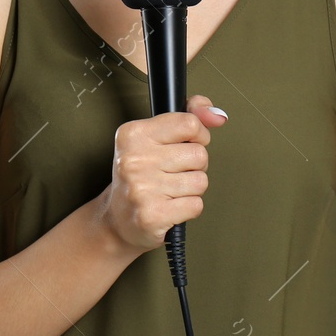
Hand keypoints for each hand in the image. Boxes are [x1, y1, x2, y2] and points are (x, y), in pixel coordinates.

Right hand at [99, 95, 228, 253]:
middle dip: (194, 166)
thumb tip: (218, 116)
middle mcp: (134, 160)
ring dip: (192, 189)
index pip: (189, 123)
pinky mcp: (152, 215)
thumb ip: (191, 116)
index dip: (198, 136)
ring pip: (200, 181)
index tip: (186, 144)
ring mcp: (141, 188)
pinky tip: (170, 206)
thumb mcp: (157, 137)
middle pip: (199, 154)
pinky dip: (189, 208)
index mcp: (134, 134)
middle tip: (172, 173)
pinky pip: (196, 205)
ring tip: (170, 190)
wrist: (117, 219)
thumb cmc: (142, 175)